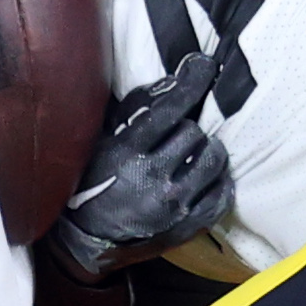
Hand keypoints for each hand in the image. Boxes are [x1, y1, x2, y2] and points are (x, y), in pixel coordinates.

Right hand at [51, 50, 233, 275]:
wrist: (85, 239)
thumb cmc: (93, 181)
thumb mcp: (101, 141)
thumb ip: (134, 111)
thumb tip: (172, 81)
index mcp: (125, 153)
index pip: (170, 110)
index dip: (192, 83)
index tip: (206, 66)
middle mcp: (150, 179)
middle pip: (194, 133)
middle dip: (189, 129)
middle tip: (179, 136)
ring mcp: (171, 207)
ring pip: (213, 159)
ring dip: (207, 152)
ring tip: (195, 154)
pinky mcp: (185, 228)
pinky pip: (221, 195)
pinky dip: (219, 181)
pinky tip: (207, 178)